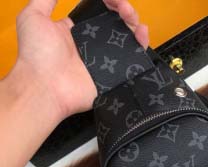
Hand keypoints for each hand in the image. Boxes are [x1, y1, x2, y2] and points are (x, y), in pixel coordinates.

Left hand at [14, 0, 148, 120]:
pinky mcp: (114, 76)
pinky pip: (133, 61)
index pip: (98, 11)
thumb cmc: (37, 55)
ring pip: (128, 39)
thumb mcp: (33, 17)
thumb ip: (45, 0)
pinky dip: (141, 46)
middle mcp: (93, 45)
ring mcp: (105, 61)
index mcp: (77, 31)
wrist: (45, 86)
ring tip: (131, 16)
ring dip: (134, 23)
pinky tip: (142, 34)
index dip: (108, 2)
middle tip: (123, 6)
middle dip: (124, 10)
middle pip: (116, 23)